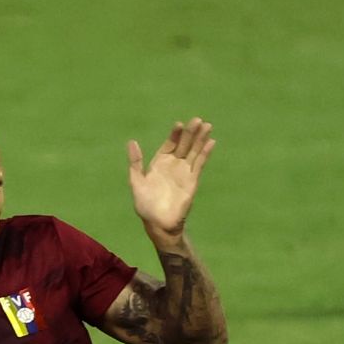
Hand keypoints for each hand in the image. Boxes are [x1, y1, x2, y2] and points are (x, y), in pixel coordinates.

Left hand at [128, 118, 213, 246]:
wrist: (159, 223)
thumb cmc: (145, 205)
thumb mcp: (136, 181)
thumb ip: (136, 162)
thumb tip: (132, 142)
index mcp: (159, 163)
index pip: (169, 144)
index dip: (175, 134)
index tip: (179, 124)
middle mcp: (173, 165)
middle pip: (184, 145)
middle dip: (190, 132)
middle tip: (197, 120)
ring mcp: (184, 172)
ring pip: (194, 152)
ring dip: (200, 139)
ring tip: (207, 125)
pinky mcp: (192, 180)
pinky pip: (200, 164)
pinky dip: (205, 153)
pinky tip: (211, 142)